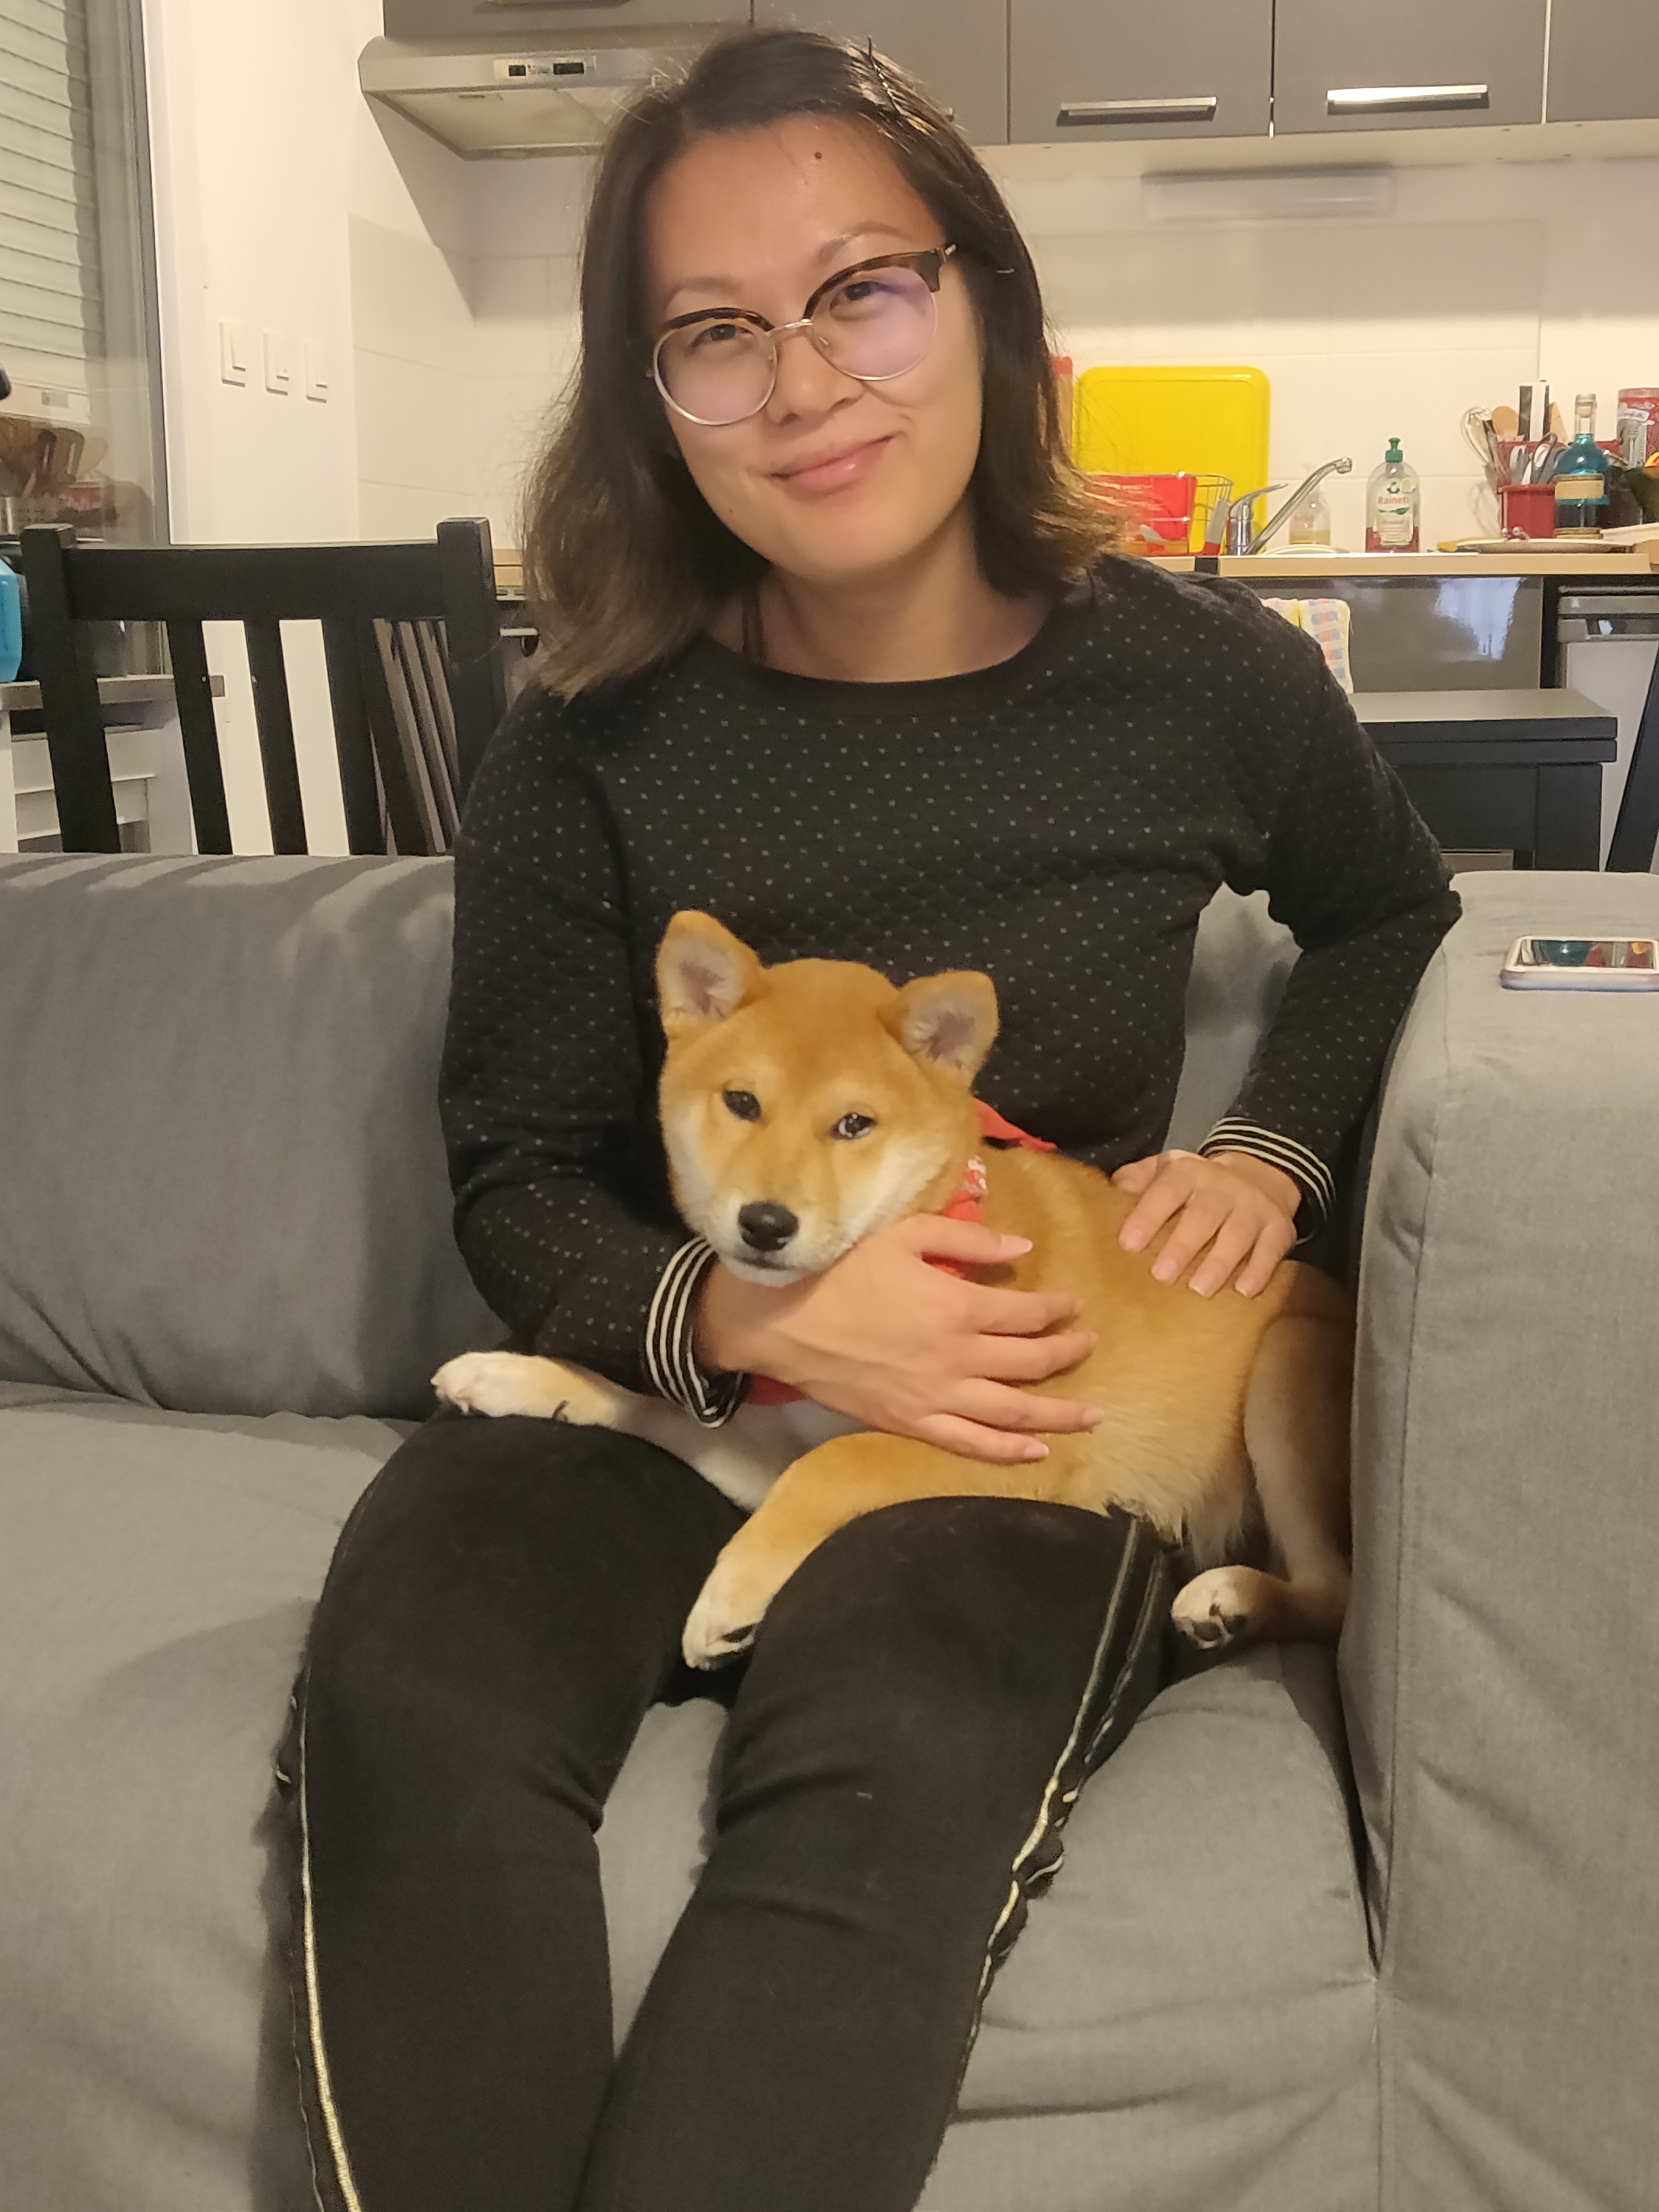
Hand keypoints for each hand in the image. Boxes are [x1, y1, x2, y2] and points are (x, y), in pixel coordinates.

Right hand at [695, 1213, 1102, 1467]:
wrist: (782, 1321)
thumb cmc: (842, 1270)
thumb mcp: (905, 1233)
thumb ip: (969, 1239)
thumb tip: (1024, 1249)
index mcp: (959, 1306)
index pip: (1029, 1312)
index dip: (1059, 1309)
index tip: (1074, 1305)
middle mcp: (957, 1357)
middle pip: (1032, 1362)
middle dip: (1069, 1353)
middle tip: (1088, 1345)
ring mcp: (936, 1397)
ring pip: (1015, 1412)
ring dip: (1060, 1414)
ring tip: (1092, 1414)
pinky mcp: (911, 1423)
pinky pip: (971, 1444)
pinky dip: (1008, 1451)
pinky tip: (1037, 1450)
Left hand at [1113, 1149, 1299, 1297]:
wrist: (1259, 1174)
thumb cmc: (1197, 1183)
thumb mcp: (1167, 1169)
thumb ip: (1139, 1178)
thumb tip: (1114, 1191)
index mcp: (1189, 1173)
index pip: (1166, 1191)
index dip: (1148, 1215)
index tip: (1129, 1243)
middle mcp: (1223, 1188)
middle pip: (1203, 1216)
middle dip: (1183, 1245)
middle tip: (1162, 1274)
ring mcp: (1254, 1208)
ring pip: (1238, 1234)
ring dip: (1220, 1262)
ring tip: (1200, 1288)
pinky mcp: (1278, 1228)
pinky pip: (1271, 1250)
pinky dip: (1259, 1270)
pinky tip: (1244, 1291)